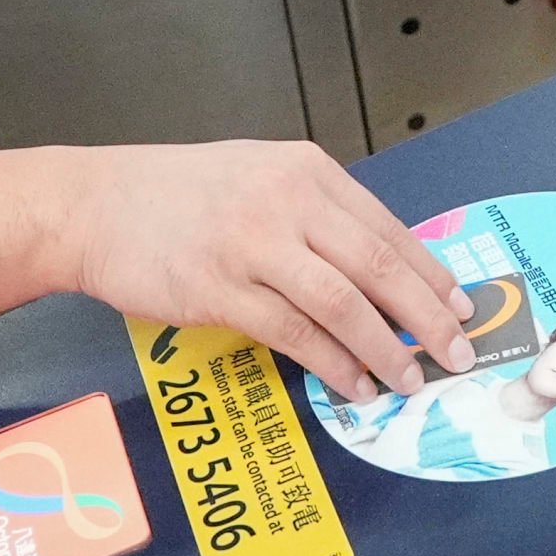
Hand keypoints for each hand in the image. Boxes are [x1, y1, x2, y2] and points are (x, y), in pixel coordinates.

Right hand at [38, 140, 471, 402]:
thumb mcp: (258, 176)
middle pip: (376, 266)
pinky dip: (331, 364)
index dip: (430, 275)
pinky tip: (352, 384)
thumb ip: (315, 213)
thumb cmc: (176, 195)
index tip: (462, 309)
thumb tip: (380, 269)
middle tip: (456, 354)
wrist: (93, 206)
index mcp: (305, 171)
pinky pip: (293, 333)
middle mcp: (286, 202)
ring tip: (408, 379)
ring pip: (341, 304)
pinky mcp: (219, 289)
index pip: (386, 228)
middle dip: (425, 316)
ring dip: (384, 349)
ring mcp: (251, 245)